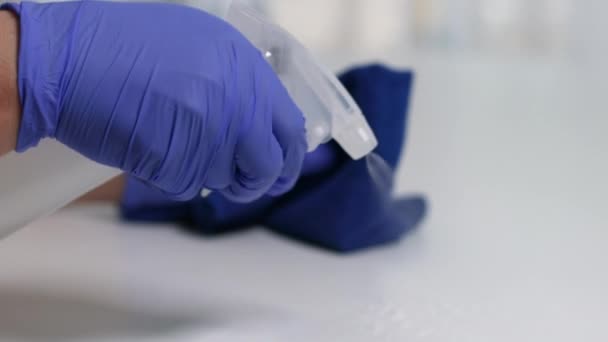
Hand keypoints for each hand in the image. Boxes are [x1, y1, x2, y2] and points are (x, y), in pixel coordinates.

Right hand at [4, 1, 306, 201]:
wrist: (68, 60)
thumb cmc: (124, 47)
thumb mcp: (200, 46)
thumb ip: (238, 83)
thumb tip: (261, 121)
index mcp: (245, 69)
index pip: (289, 129)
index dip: (289, 157)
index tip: (283, 169)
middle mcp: (236, 102)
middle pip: (268, 166)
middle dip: (257, 181)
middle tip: (243, 182)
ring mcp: (210, 135)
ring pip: (225, 179)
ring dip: (204, 170)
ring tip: (170, 138)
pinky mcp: (179, 164)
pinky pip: (188, 186)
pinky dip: (171, 176)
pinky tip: (149, 145)